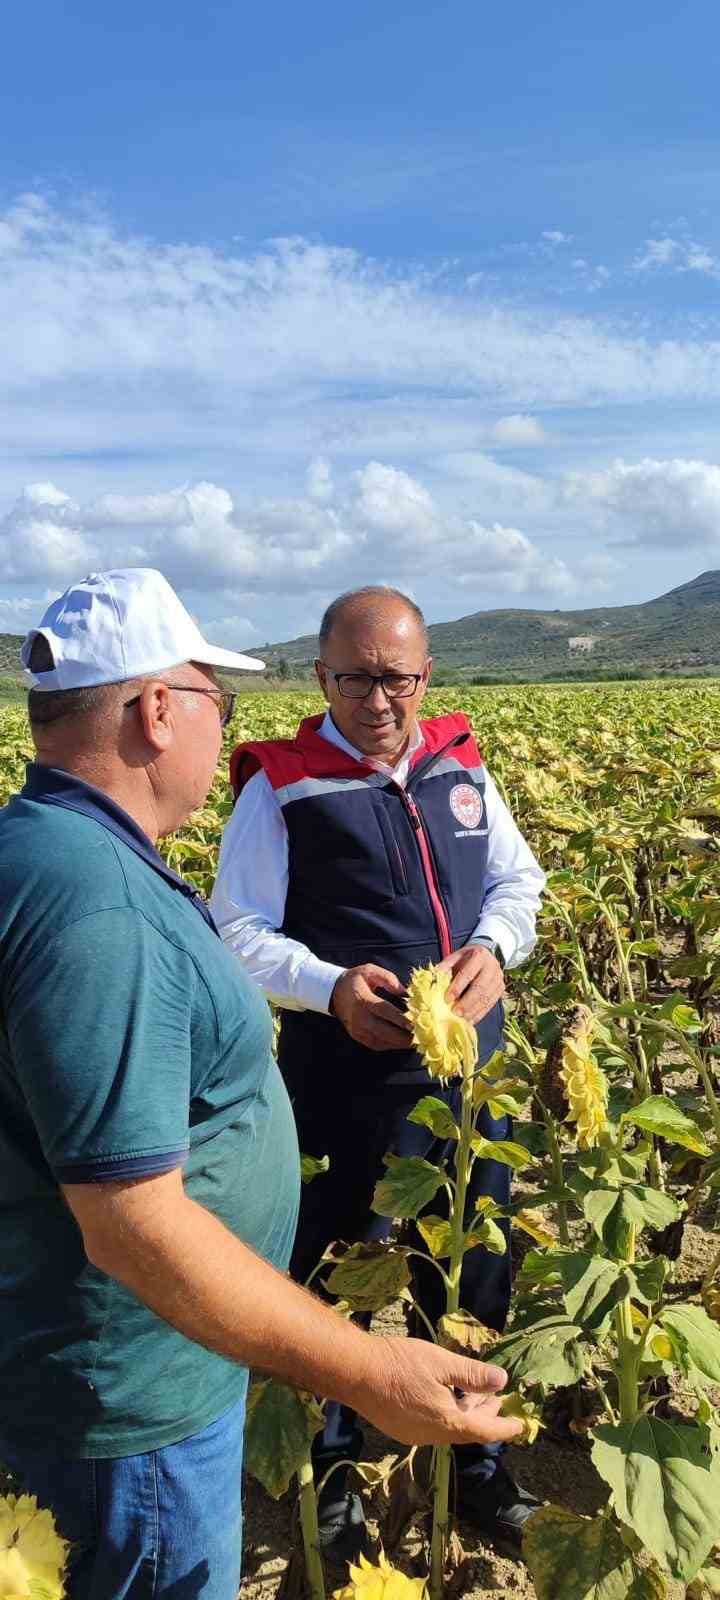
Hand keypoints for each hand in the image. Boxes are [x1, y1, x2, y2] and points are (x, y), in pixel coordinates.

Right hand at [330, 964, 412, 1051]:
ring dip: (398, 1043)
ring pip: (380, 1041)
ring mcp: (357, 1029)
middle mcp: (359, 1017)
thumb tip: (405, 992)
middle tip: (420, 1036)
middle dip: (403, 1036)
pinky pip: (375, 1045)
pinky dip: (390, 1045)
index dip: (401, 1018)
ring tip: (414, 1041)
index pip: (384, 1011)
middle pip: (384, 1031)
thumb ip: (388, 979)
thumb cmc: (355, 980)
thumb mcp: (370, 971)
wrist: (334, 992)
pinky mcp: (357, 1036)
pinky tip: (401, 1043)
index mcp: (363, 999)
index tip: (415, 1023)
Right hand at [353, 1337, 523, 1447]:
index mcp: (445, 1422)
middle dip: (485, 1415)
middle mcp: (431, 1435)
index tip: (521, 1425)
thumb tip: (502, 1381)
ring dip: (465, 1413)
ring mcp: (414, 1435)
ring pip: (449, 1428)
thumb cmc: (400, 1363)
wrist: (355, 1372)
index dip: (504, 1428)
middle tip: (498, 1398)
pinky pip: (433, 1426)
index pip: (484, 1431)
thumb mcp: (441, 1363)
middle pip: (466, 1431)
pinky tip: (446, 1396)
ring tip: (475, 1395)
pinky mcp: (401, 1428)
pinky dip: (447, 1414)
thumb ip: (472, 1375)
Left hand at [439, 945, 504, 1024]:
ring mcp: (498, 978)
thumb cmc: (466, 959)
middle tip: (455, 1012)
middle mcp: (492, 966)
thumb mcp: (455, 957)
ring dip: (473, 1010)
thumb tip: (435, 977)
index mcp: (479, 955)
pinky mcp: (501, 989)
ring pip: (487, 997)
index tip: (447, 999)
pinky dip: (480, 1013)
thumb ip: (445, 966)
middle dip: (467, 1002)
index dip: (457, 987)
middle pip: (480, 987)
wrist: (485, 957)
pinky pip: (491, 1004)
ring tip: (462, 1018)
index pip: (468, 973)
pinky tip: (471, 1020)